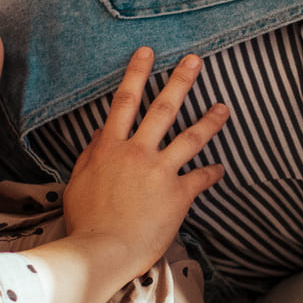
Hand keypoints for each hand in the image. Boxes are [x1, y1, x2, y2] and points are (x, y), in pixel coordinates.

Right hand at [62, 48, 229, 275]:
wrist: (101, 250)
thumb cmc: (85, 221)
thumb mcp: (78, 181)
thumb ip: (91, 154)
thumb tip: (100, 132)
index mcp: (109, 147)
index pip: (124, 102)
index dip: (136, 73)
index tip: (148, 52)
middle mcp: (136, 152)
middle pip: (162, 108)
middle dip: (180, 81)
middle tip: (195, 60)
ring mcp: (159, 171)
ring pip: (191, 137)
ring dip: (210, 120)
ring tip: (224, 107)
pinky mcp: (177, 194)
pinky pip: (201, 178)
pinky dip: (212, 172)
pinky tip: (221, 168)